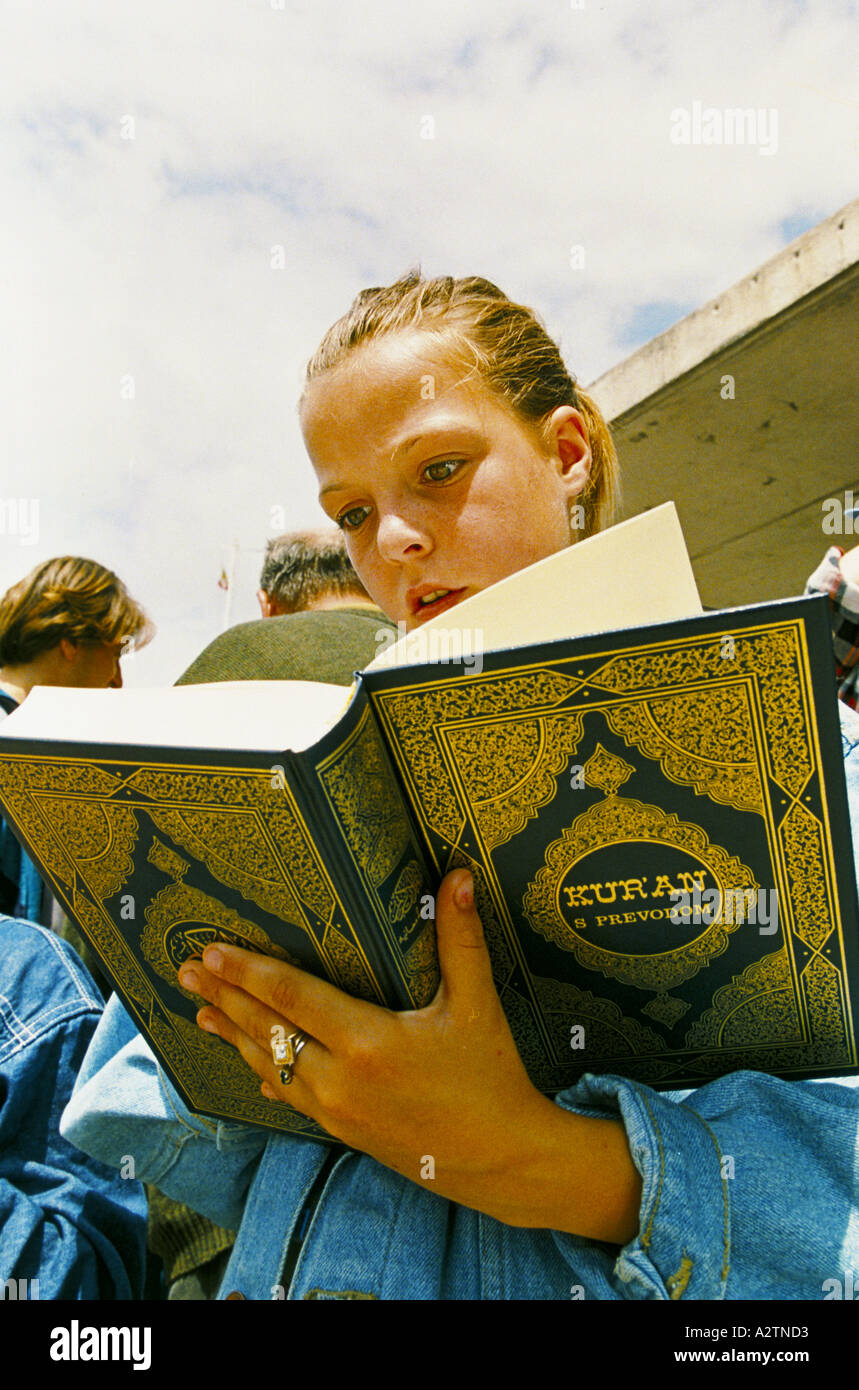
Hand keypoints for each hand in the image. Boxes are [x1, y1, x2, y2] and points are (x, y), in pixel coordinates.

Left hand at [177, 869, 640, 1241]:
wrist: (500, 1161)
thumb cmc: (491, 1079)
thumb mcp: (478, 1006)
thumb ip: (461, 940)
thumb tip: (459, 876)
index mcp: (368, 1042)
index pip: (293, 998)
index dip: (248, 971)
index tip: (212, 951)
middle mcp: (340, 1079)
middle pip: (267, 1030)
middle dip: (223, 996)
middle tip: (186, 970)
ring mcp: (335, 1110)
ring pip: (269, 1064)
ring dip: (232, 1034)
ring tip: (198, 1010)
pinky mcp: (340, 1131)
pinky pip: (289, 1093)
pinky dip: (261, 1070)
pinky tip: (248, 1064)